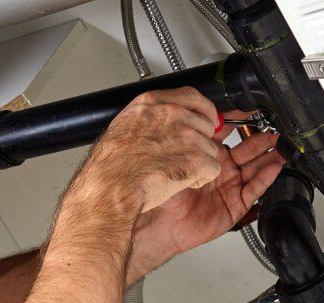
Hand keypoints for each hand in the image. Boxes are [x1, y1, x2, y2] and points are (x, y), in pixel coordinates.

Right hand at [79, 87, 229, 212]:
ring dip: (197, 162)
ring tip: (171, 170)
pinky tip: (179, 180)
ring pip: (210, 149)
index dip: (204, 110)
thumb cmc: (112, 164)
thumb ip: (150, 118)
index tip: (206, 118)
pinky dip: (199, 179)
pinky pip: (212, 169)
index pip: (192, 97)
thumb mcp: (124, 125)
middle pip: (205, 125)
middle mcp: (173, 115)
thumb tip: (166, 122)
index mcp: (153, 103)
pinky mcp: (197, 159)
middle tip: (178, 155)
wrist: (111, 185)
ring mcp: (188, 136)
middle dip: (198, 141)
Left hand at [129, 112, 286, 278]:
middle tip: (276, 130)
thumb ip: (192, 142)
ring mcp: (232, 185)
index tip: (253, 109)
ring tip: (282, 147)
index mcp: (208, 154)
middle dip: (264, 139)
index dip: (241, 120)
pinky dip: (265, 178)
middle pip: (249, 149)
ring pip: (256, 167)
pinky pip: (254, 189)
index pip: (229, 133)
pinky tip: (273, 168)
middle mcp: (223, 168)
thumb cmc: (166, 194)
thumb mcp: (179, 162)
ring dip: (270, 157)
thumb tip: (200, 118)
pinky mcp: (237, 203)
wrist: (164, 224)